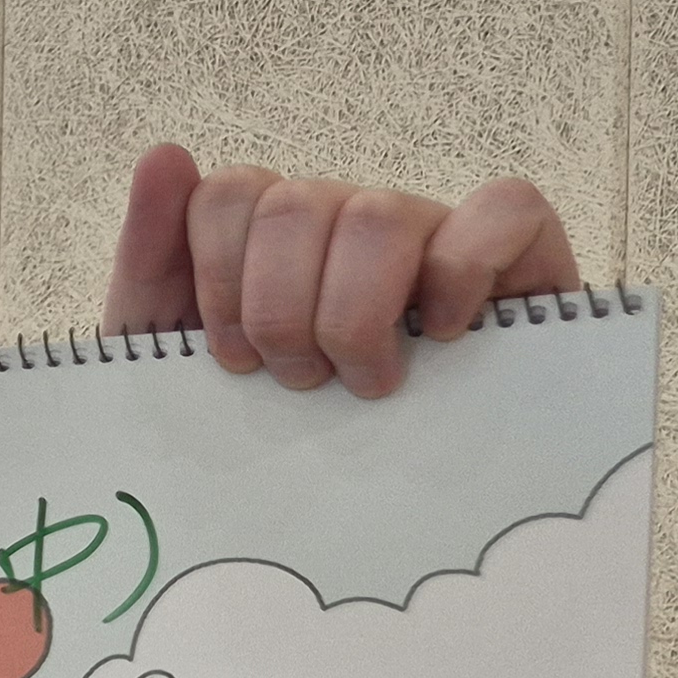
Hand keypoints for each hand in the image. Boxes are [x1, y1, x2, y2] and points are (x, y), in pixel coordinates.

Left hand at [100, 144, 580, 398]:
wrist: (347, 522)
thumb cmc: (273, 433)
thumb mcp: (182, 357)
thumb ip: (154, 257)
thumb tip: (165, 154)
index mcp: (276, 240)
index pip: (231, 193)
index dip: (219, 279)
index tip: (234, 358)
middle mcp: (352, 224)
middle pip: (296, 203)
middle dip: (279, 311)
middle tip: (300, 380)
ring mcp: (436, 232)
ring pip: (378, 214)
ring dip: (355, 311)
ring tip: (363, 378)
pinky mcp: (523, 255)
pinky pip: (506, 208)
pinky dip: (466, 268)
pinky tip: (443, 333)